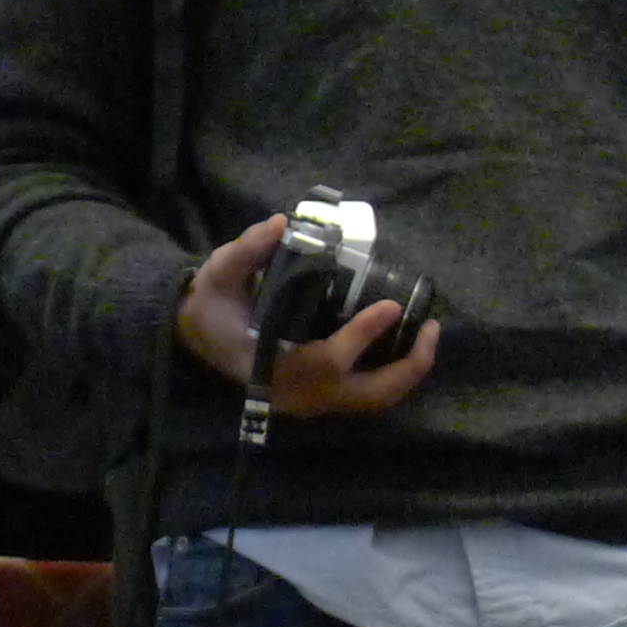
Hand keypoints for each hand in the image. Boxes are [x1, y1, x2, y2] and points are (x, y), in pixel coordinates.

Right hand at [170, 214, 439, 417]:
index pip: (327, 360)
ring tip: (428, 335)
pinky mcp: (316, 401)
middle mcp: (295, 393)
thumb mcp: (218, 273)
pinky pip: (364, 398)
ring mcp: (308, 403)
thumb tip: (282, 222)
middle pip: (365, 395)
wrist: (194, 340)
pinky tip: (408, 347)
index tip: (392, 305)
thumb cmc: (211, 306)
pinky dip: (392, 377)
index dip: (363, 335)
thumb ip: (246, 250)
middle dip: (406, 366)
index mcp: (270, 365)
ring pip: (370, 402)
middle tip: (431, 327)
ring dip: (406, 373)